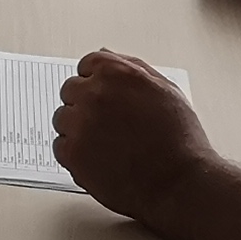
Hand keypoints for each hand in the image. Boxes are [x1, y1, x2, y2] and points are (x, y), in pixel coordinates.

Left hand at [54, 50, 214, 221]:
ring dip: (78, 128)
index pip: (87, 65)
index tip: (106, 97)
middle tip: (110, 125)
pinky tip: (99, 159)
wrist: (181, 184)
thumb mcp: (166, 90)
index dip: (97, 82)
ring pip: (62, 118)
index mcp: (116, 72)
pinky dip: (75, 153)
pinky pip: (59, 146)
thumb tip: (106, 54)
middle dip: (86, 104)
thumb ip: (132, 67)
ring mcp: (80, 123)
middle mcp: (94, 93)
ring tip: (107, 145)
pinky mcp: (72, 153)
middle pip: (71, 90)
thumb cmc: (181, 141)